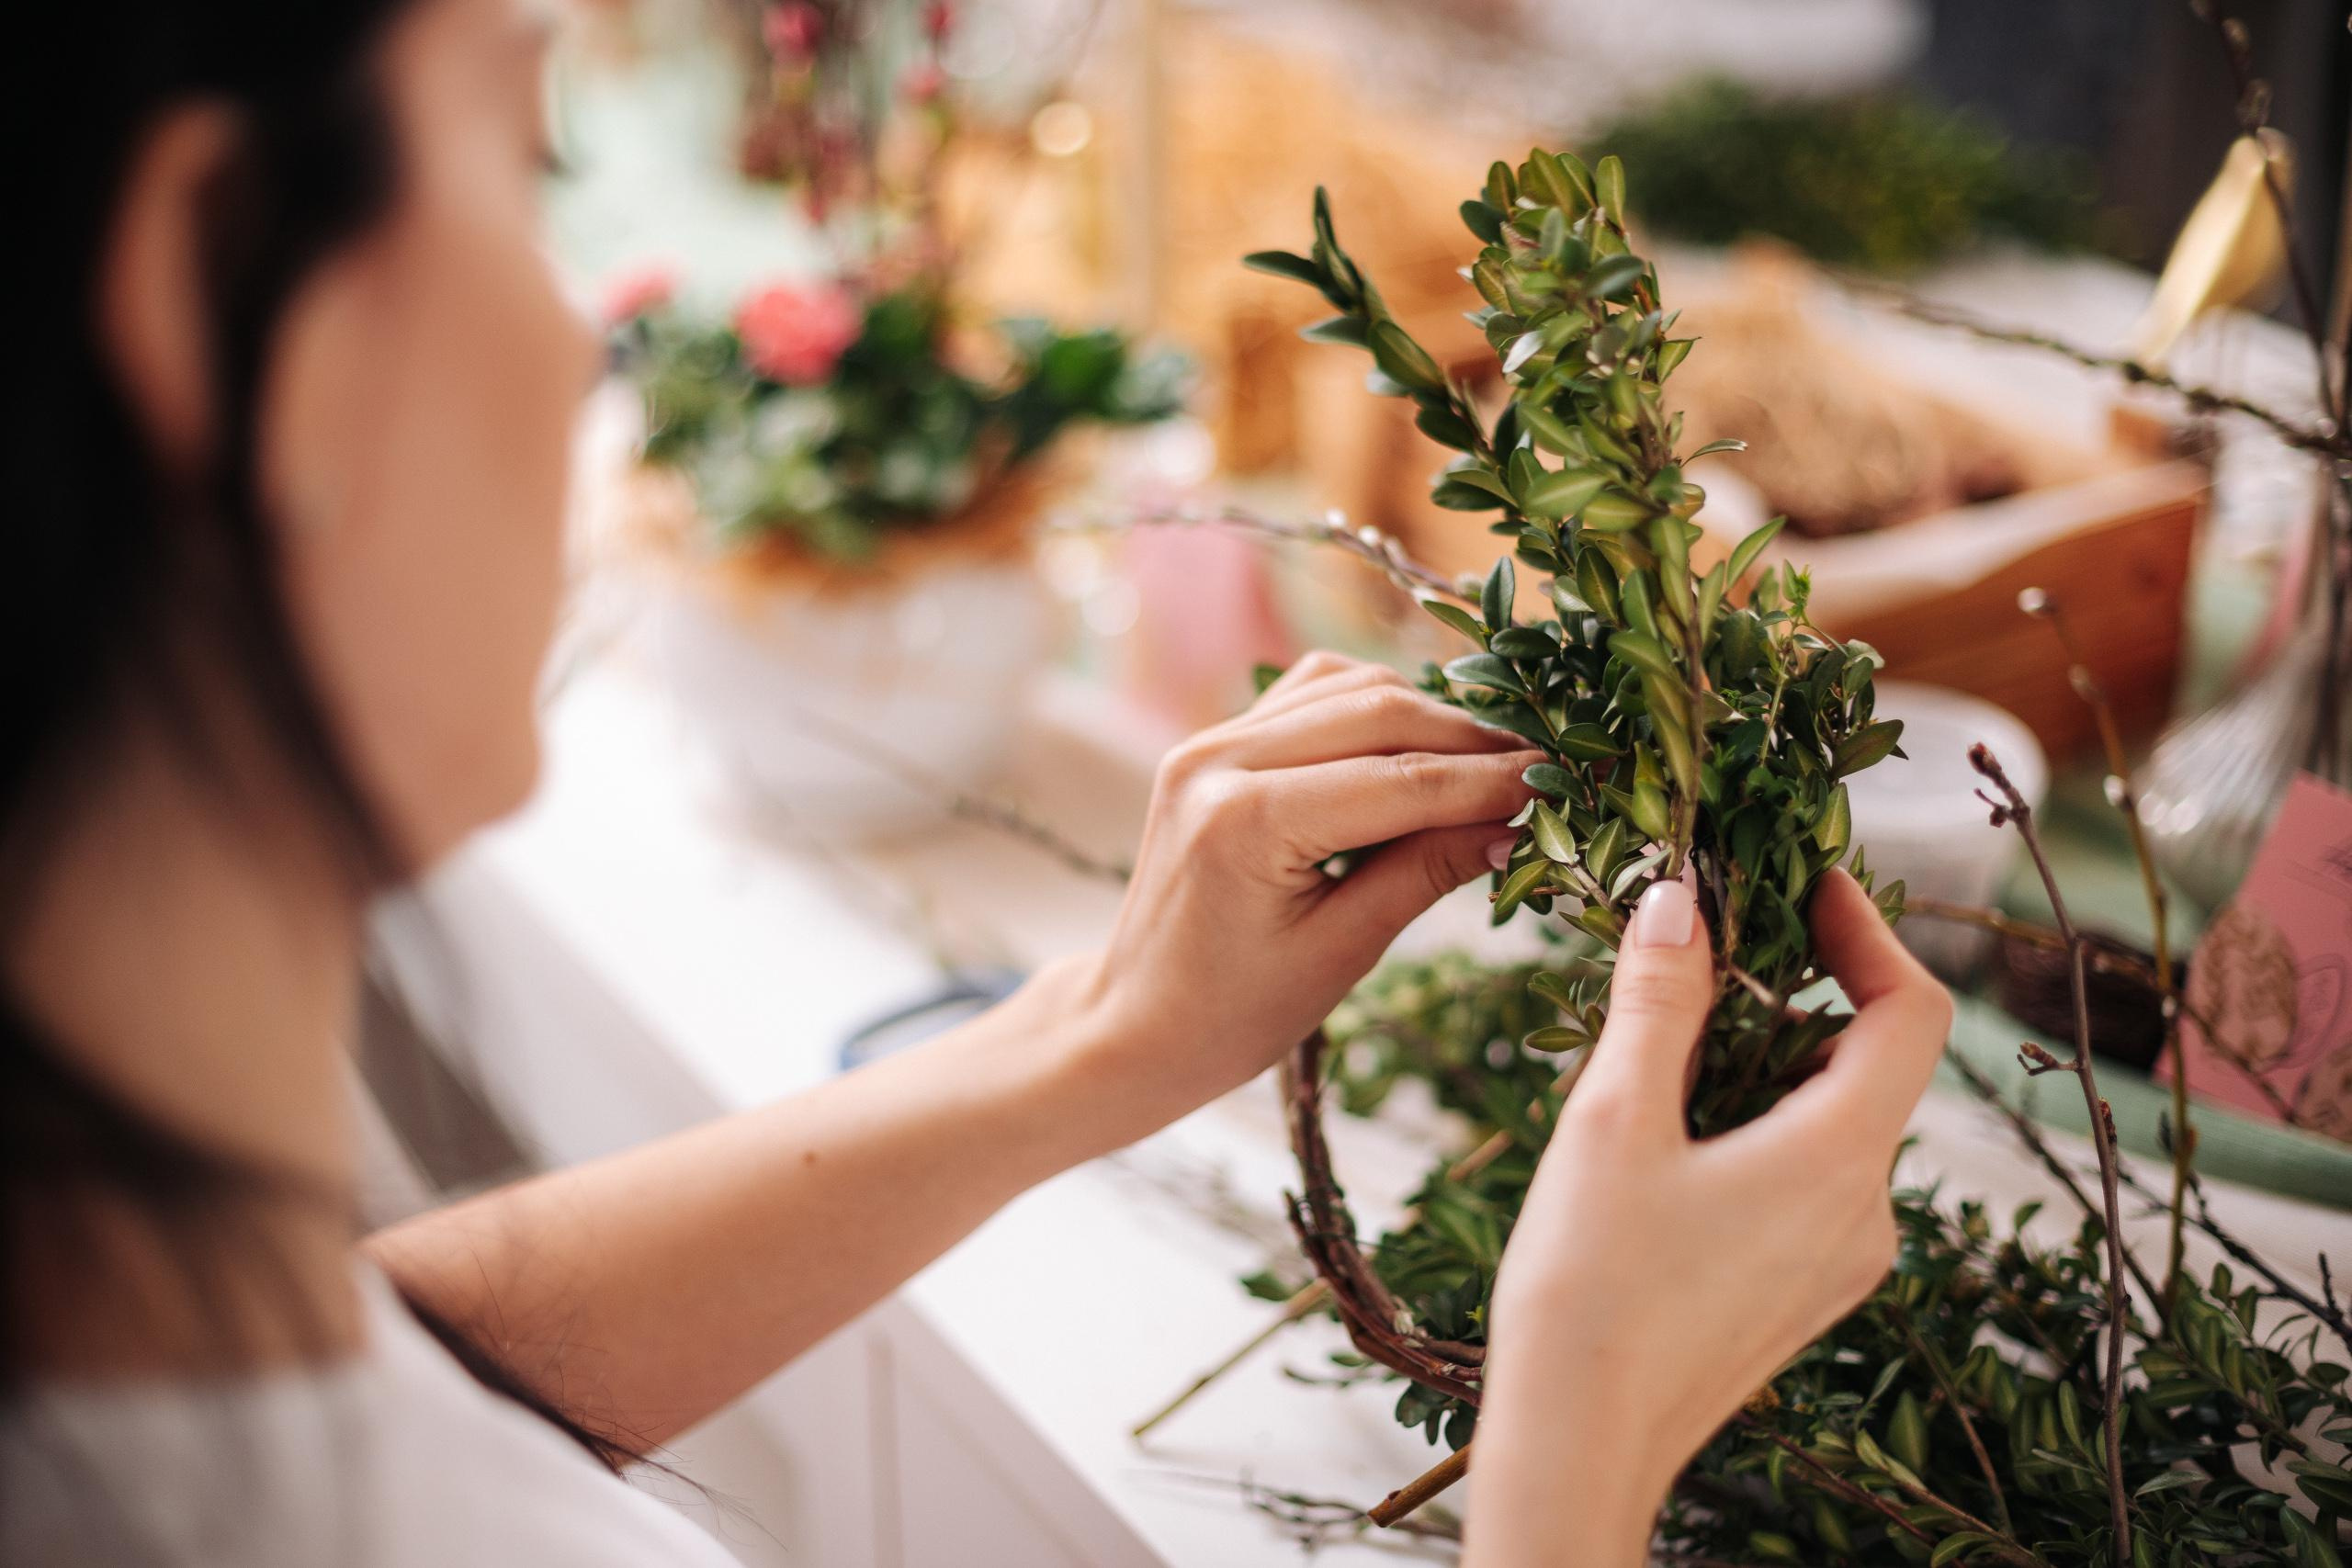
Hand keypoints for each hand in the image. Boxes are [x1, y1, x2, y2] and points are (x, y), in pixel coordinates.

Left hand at [1058, 652, 1540, 1148]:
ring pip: (1349, 687)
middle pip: (1379, 710)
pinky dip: (1374, 709)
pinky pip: (1311, 695)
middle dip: (1470, 740)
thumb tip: (1516, 820)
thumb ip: (1426, 873)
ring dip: (1427, 715)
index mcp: (1246, 820)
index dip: (1491, 781)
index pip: (1401, 780)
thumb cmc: (1231, 1015)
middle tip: (1541, 771)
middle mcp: (1219, 757)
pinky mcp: (1213, 743)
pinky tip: (1418, 750)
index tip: (1561, 783)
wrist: (1133, 1023)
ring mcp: (1209, 741)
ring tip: (1490, 765)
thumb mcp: (1341, 953)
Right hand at [1464, 869, 1952, 1567]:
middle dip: (1801, 985)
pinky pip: (1810, 1174)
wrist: (1580, 1450)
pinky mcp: (1802, 1290)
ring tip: (1671, 1028)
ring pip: (1836, 1118)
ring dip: (1770, 1054)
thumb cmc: (1590, 1291)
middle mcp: (1867, 1210)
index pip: (1909, 1011)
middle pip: (1872, 1061)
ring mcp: (1842, 1259)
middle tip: (1715, 937)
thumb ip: (1658, 1001)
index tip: (1804, 878)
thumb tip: (1680, 898)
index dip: (1868, 931)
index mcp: (1839, 1158)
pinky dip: (1761, 1118)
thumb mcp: (1613, 1122)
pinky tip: (1672, 1122)